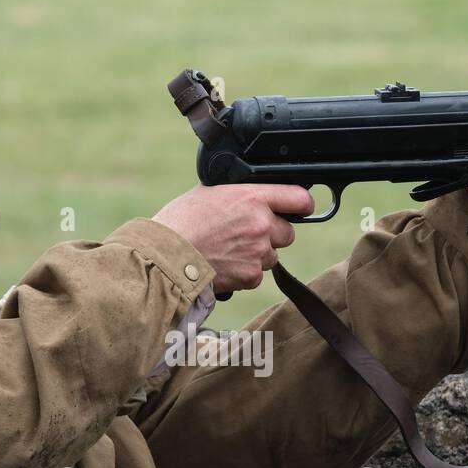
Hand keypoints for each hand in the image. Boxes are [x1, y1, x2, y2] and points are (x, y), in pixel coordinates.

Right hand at [152, 183, 313, 292]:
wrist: (166, 257)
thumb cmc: (180, 222)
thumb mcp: (209, 192)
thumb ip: (238, 193)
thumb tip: (249, 194)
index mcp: (253, 197)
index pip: (300, 198)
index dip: (301, 205)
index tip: (299, 208)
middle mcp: (261, 224)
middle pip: (288, 232)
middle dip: (272, 234)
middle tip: (245, 235)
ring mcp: (258, 252)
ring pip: (272, 256)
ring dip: (257, 255)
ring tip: (228, 251)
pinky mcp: (250, 276)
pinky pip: (257, 275)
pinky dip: (245, 273)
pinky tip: (224, 265)